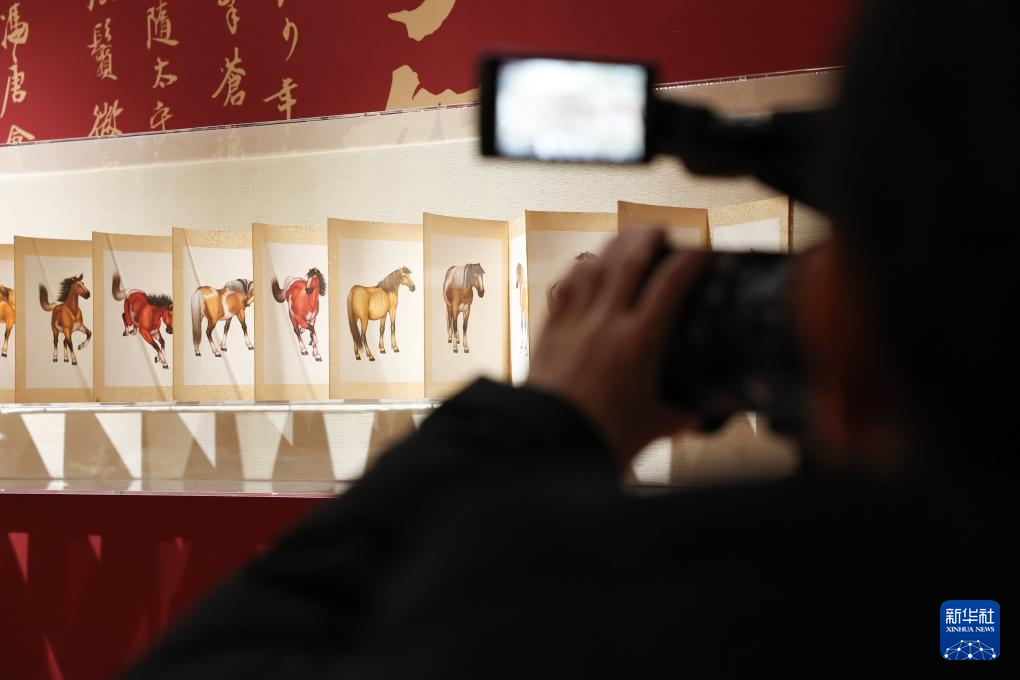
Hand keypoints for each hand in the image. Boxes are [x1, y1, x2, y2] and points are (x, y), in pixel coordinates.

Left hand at [526, 228, 704, 467]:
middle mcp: (606, 323)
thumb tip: (701, 417)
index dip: (688, 262)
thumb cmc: (601, 437)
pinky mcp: (550, 332)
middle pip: (628, 262)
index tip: (700, 251)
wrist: (549, 441)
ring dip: (611, 247)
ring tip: (625, 237)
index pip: (669, 286)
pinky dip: (577, 271)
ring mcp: (575, 324)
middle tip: (660, 229)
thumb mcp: (653, 426)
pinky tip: (584, 266)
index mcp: (638, 343)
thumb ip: (680, 415)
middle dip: (646, 238)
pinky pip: (563, 289)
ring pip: (594, 268)